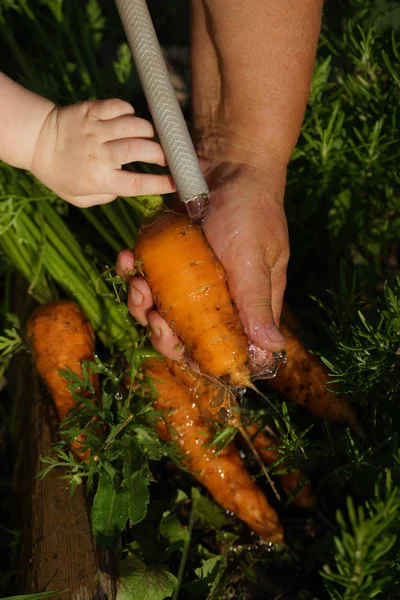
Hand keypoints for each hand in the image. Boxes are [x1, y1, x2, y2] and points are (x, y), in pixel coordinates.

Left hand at [31, 98, 174, 206]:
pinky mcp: (91, 111)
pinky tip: (129, 120)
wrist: (37, 142)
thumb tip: (129, 187)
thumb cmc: (62, 174)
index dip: (161, 183)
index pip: (136, 184)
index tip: (178, 182)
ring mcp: (95, 130)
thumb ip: (107, 196)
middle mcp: (99, 155)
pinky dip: (130, 112)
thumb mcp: (81, 199)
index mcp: (99, 180)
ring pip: (134, 126)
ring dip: (148, 132)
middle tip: (167, 157)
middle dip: (161, 153)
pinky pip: (119, 107)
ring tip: (148, 138)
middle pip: (140, 150)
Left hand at [116, 161, 288, 362]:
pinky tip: (126, 258)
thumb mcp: (253, 257)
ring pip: (159, 307)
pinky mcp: (168, 253)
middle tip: (154, 317)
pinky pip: (144, 273)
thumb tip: (274, 350)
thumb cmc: (249, 208)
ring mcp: (189, 274)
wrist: (227, 156)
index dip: (201, 356)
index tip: (182, 350)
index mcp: (246, 301)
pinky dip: (131, 271)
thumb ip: (258, 302)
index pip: (225, 345)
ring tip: (136, 284)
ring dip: (141, 303)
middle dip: (163, 332)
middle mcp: (218, 293)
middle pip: (185, 332)